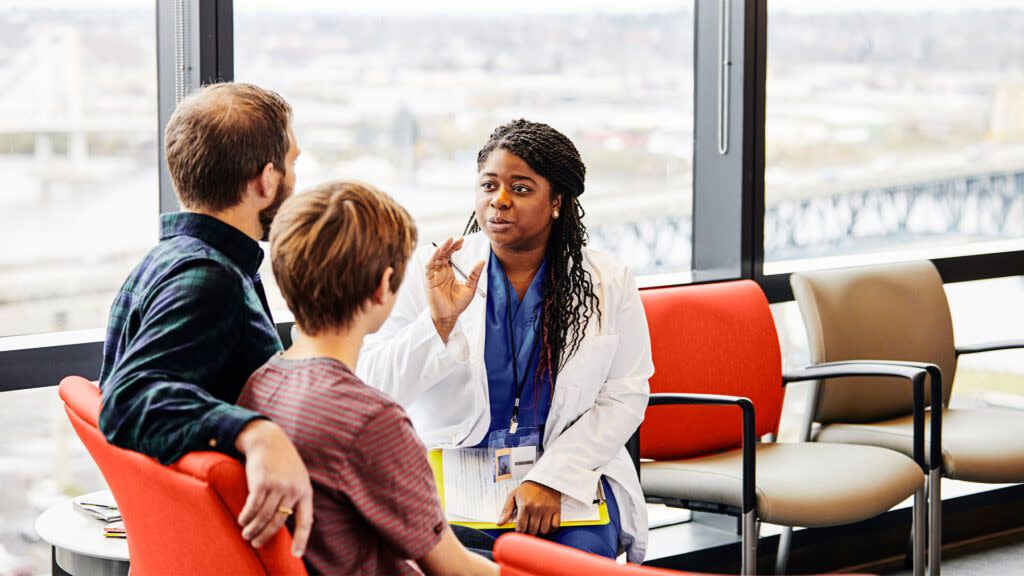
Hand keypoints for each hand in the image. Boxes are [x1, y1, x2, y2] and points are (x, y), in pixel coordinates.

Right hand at [235, 419, 313, 555]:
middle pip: (279, 522)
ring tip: (246, 534)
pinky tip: (242, 521)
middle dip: (265, 536)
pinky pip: (253, 507)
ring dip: (253, 529)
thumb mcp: (298, 477)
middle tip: (255, 544)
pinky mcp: (262, 482)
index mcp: (305, 491)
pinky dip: (246, 516)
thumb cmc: (283, 462)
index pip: (305, 521)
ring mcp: (278, 486)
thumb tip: (294, 520)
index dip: (302, 540)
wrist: (269, 440)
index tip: (296, 555)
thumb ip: (296, 496)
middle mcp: (293, 490)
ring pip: (264, 516)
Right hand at [425, 237, 483, 342]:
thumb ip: (475, 274)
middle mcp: (440, 272)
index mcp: (448, 273)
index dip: (454, 247)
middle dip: (449, 245)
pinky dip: (433, 258)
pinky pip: (429, 266)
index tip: (461, 240)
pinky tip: (439, 251)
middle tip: (456, 239)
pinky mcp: (429, 280)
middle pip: (443, 254)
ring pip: (435, 258)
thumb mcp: (470, 287)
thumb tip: (482, 261)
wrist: (450, 316)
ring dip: (441, 248)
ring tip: (448, 241)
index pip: (450, 255)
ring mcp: (434, 275)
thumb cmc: (458, 304)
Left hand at [498, 481, 560, 535]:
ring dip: (539, 531)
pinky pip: (555, 526)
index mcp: (525, 506)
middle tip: (528, 528)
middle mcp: (536, 508)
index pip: (521, 527)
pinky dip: (551, 529)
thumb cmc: (527, 489)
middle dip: (529, 532)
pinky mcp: (556, 510)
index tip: (520, 531)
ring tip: (536, 526)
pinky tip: (546, 525)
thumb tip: (499, 523)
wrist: (543, 479)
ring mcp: (547, 510)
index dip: (519, 532)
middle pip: (532, 530)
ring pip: (544, 530)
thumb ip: (506, 510)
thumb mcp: (513, 496)